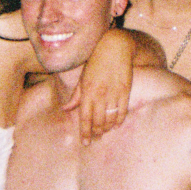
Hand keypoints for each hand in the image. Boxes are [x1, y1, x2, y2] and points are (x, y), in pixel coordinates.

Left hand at [65, 29, 136, 143]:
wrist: (116, 47)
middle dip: (97, 132)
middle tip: (96, 138)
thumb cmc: (96, 60)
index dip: (85, 132)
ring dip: (108, 128)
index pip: (85, 118)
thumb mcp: (83, 76)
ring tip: (105, 131)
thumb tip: (65, 108)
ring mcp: (113, 93)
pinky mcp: (125, 91)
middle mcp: (99, 94)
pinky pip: (122, 111)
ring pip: (110, 119)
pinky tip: (117, 124)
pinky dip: (119, 120)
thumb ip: (76, 95)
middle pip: (98, 121)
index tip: (86, 143)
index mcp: (87, 91)